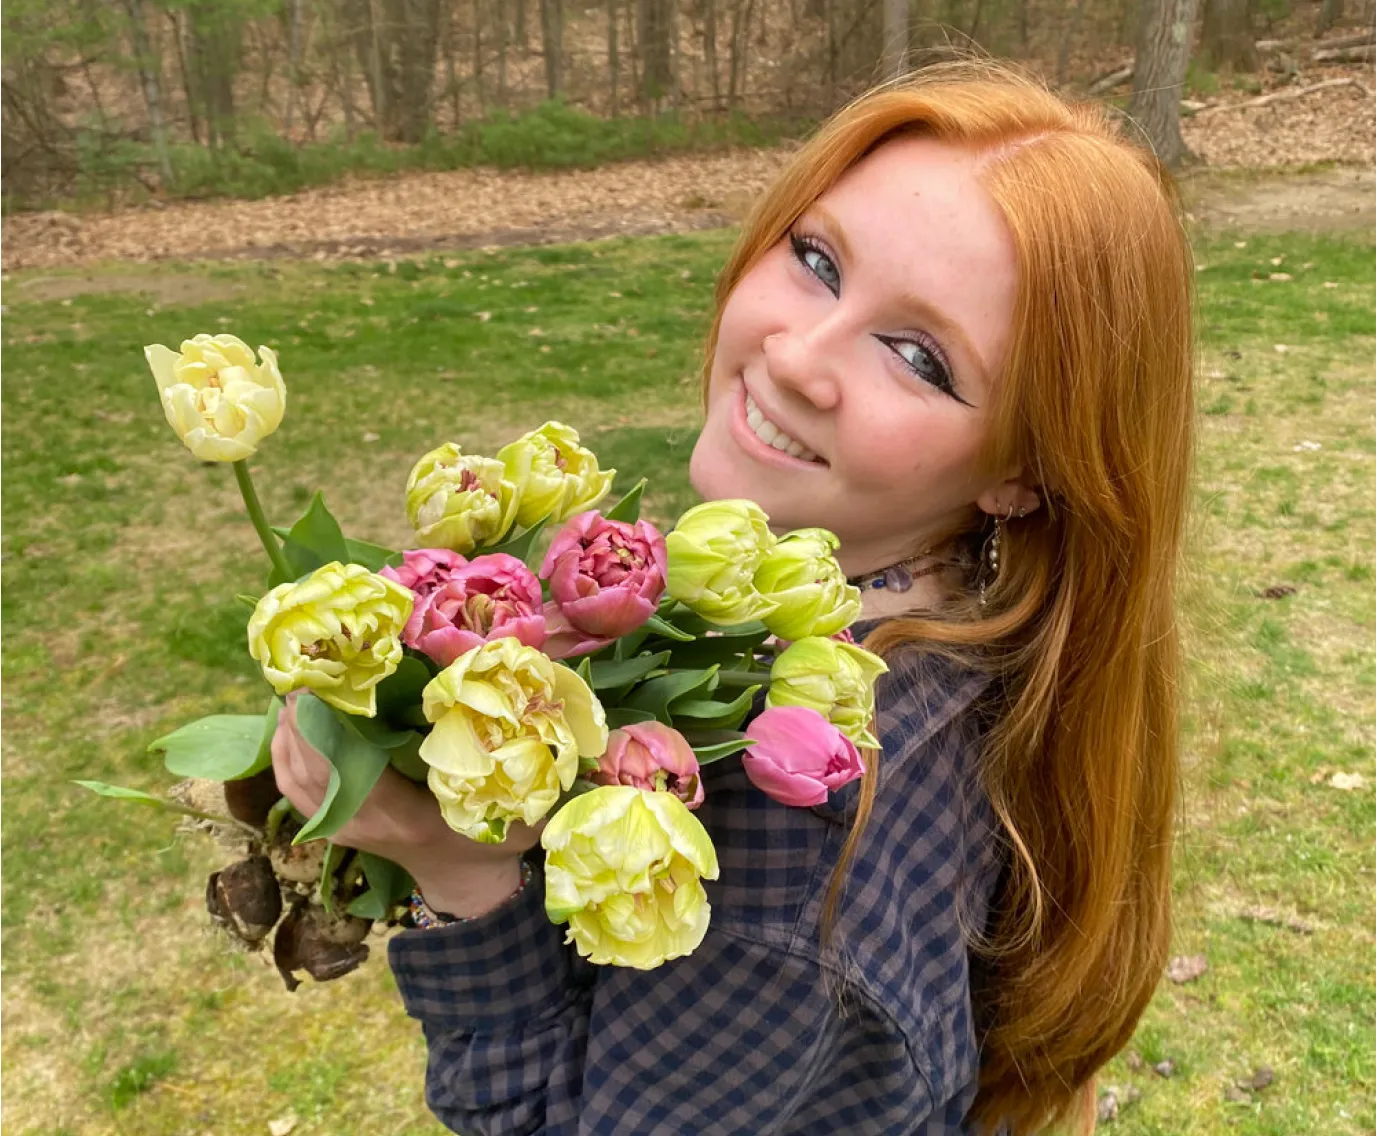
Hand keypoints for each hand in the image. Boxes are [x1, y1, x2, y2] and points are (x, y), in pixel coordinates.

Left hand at [271, 692, 540, 915]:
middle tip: (302, 670)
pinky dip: (285, 755)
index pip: (348, 770)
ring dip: (287, 733)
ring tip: (294, 688)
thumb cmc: (492, 840)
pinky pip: (295, 791)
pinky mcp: (336, 827)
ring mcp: (345, 829)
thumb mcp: (513, 810)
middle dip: (299, 719)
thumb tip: (535, 712)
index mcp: (403, 816)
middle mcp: (364, 824)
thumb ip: (520, 773)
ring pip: (295, 779)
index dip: (326, 727)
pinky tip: (289, 725)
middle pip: (309, 770)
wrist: (465, 881)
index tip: (322, 682)